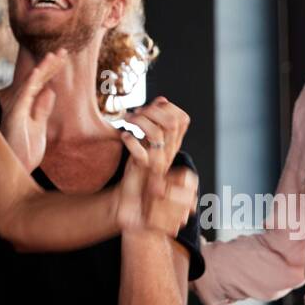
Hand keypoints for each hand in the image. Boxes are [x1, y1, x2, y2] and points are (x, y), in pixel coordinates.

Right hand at [0, 49, 64, 171]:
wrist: (15, 172)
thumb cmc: (24, 153)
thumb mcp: (38, 128)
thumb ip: (42, 110)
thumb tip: (50, 91)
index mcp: (26, 107)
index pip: (40, 83)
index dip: (51, 69)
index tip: (63, 58)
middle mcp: (20, 104)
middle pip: (36, 79)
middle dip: (50, 64)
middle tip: (64, 51)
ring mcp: (17, 108)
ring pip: (31, 82)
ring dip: (43, 67)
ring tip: (55, 55)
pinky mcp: (15, 114)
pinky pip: (25, 93)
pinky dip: (33, 79)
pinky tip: (41, 69)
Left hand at [116, 97, 192, 232]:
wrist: (131, 205)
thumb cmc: (138, 173)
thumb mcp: (148, 144)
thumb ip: (156, 124)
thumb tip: (161, 99)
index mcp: (170, 146)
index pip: (182, 119)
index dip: (168, 107)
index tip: (150, 106)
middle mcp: (167, 154)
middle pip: (171, 123)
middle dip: (153, 111)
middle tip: (136, 112)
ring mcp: (157, 163)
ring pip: (157, 135)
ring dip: (140, 122)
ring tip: (127, 120)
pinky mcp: (143, 173)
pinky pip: (142, 154)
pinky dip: (131, 141)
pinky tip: (123, 137)